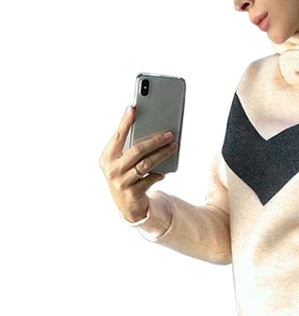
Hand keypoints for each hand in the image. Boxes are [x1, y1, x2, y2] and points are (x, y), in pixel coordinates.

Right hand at [98, 105, 177, 222]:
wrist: (127, 206)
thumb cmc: (127, 176)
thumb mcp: (122, 162)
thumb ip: (130, 148)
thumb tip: (151, 129)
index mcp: (107, 157)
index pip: (118, 136)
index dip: (125, 122)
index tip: (133, 108)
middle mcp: (112, 169)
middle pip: (137, 150)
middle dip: (155, 140)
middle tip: (169, 134)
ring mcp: (122, 182)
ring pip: (146, 164)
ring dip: (162, 154)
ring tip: (173, 146)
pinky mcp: (133, 193)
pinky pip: (150, 179)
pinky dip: (159, 173)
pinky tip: (166, 170)